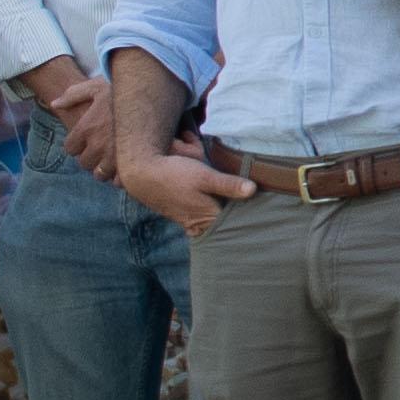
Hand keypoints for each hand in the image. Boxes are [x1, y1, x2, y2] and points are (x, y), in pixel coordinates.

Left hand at [24, 59, 129, 182]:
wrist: (151, 97)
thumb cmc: (122, 91)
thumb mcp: (95, 86)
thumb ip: (73, 95)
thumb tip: (54, 105)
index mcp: (86, 129)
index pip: (70, 149)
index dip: (77, 144)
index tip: (86, 138)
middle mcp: (98, 146)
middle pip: (84, 163)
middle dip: (90, 156)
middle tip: (100, 148)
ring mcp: (115, 157)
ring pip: (100, 174)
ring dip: (103, 168)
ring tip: (111, 158)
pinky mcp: (131, 164)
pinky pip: (118, 181)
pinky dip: (119, 176)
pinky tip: (124, 164)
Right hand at [120, 139, 256, 236]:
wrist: (141, 174)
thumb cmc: (174, 174)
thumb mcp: (205, 176)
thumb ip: (228, 184)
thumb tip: (253, 190)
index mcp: (208, 218)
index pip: (235, 224)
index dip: (246, 216)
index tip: (257, 211)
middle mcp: (199, 225)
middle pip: (224, 223)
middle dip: (232, 210)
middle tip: (247, 202)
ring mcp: (188, 223)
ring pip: (211, 219)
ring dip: (218, 208)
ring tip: (231, 202)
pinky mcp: (180, 217)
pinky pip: (199, 217)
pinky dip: (205, 208)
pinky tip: (208, 200)